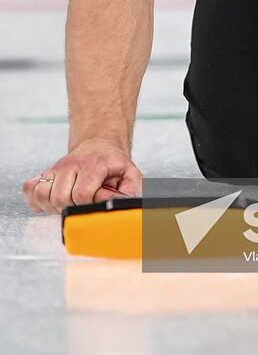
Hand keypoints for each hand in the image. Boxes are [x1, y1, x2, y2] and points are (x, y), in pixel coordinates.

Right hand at [23, 139, 142, 214]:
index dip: (87, 206)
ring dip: (52, 207)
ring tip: (67, 206)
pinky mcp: (45, 173)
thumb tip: (122, 208)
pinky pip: (30, 189)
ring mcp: (56, 168)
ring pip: (41, 194)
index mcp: (93, 165)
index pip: (81, 194)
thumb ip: (130, 191)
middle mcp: (71, 164)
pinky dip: (37, 200)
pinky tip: (51, 202)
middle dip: (70, 209)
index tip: (94, 205)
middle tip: (80, 207)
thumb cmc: (113, 165)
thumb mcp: (130, 174)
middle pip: (59, 198)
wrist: (99, 146)